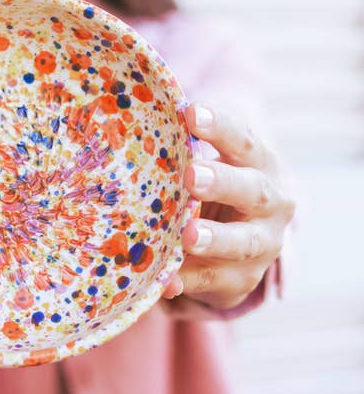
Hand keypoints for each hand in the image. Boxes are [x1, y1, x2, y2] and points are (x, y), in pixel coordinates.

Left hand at [160, 102, 295, 313]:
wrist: (242, 245)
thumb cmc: (212, 190)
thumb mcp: (207, 166)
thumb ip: (180, 151)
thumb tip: (122, 129)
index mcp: (259, 165)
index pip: (243, 140)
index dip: (220, 126)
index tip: (190, 112)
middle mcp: (270, 203)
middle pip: (251, 189)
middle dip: (221, 182)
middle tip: (191, 175)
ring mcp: (261, 245)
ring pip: (241, 242)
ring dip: (213, 239)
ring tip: (188, 236)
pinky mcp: (241, 280)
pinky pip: (214, 281)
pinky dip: (190, 281)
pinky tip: (168, 281)